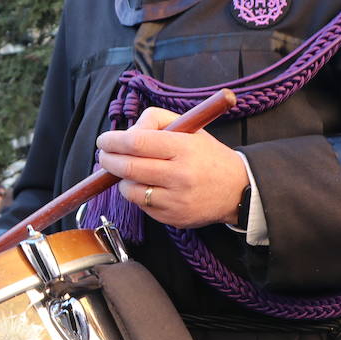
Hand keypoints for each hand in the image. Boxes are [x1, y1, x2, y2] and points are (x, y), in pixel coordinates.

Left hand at [96, 107, 247, 228]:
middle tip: (103, 154)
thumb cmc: (207, 156)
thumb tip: (126, 133)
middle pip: (129, 167)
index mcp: (184, 148)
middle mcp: (180, 175)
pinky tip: (146, 185)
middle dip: (108, 159)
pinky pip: (141, 205)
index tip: (104, 140)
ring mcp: (175, 200)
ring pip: (130, 190)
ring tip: (127, 170)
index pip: (137, 143)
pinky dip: (137, 194)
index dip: (114, 141)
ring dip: (120, 179)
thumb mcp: (190, 129)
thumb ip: (156, 121)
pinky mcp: (172, 218)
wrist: (237, 190)